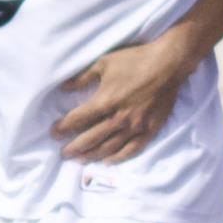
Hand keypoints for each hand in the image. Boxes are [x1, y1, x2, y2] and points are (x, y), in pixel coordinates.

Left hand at [55, 39, 194, 162]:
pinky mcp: (150, 129)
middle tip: (63, 154)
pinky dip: (118, 157)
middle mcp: (118, 118)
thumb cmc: (135, 60)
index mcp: (104, 101)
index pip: (77, 120)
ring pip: (109, 147)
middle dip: (74, 147)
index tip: (54, 133)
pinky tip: (107, 162)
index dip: (63, 128)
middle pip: (90, 138)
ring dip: (92, 155)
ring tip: (80, 160)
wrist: (168, 64)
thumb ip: (83, 77)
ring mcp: (135, 126)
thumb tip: (63, 88)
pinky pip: (132, 149)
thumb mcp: (104, 63)